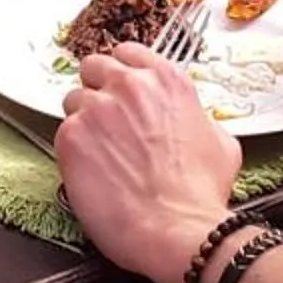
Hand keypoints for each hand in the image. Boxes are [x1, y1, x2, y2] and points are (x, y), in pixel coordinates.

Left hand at [55, 42, 240, 282]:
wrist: (178, 230)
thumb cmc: (199, 196)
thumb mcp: (220, 142)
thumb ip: (194, 116)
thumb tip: (187, 119)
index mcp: (166, 80)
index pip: (128, 52)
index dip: (122, 72)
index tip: (121, 88)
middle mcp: (129, 86)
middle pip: (94, 68)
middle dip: (98, 90)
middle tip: (106, 122)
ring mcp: (96, 109)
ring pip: (73, 101)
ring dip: (84, 121)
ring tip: (100, 154)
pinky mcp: (70, 137)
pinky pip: (62, 133)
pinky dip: (72, 150)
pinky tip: (92, 172)